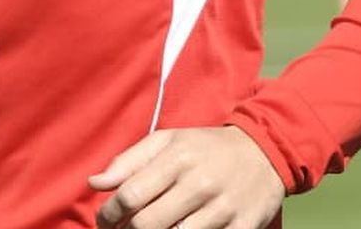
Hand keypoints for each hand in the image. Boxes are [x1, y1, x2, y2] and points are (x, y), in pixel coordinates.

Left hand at [89, 125, 284, 228]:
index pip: (129, 195)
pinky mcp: (242, 228)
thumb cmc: (206, 147)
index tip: (104, 221)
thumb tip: (94, 183)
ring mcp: (222, 209)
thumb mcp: (168, 141)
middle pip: (146, 224)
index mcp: (178, 158)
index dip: (107, 214)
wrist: (265, 151)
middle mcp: (199, 183)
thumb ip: (128, 161)